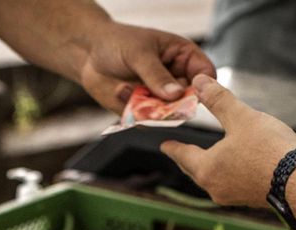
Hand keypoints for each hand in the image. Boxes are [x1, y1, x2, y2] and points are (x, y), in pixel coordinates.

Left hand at [78, 22, 214, 112]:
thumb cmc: (117, 43)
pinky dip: (133, 110)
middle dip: (171, 104)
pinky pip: (147, 120)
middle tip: (153, 96)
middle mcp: (176, 80)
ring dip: (148, 107)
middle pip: (189, 101)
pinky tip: (120, 91)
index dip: (203, 87)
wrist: (89, 54)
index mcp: (183, 57)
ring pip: (168, 115)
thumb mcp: (139, 53)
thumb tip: (176, 95)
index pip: (206, 74)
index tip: (188, 93)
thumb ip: (157, 75)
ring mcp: (161, 97)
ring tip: (126, 87)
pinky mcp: (145, 111)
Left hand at [161, 75, 295, 207]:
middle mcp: (216, 188)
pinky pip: (232, 184)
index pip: (183, 156)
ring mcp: (233, 197)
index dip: (173, 148)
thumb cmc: (270, 150)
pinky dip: (228, 173)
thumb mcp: (241, 117)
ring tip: (209, 158)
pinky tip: (237, 166)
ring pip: (214, 180)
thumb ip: (218, 100)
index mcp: (207, 169)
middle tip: (181, 153)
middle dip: (189, 159)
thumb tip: (199, 81)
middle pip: (196, 171)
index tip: (165, 145)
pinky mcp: (251, 199)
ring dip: (210, 167)